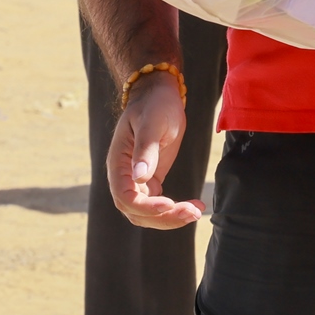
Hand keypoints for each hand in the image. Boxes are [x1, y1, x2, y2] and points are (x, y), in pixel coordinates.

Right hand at [106, 73, 199, 229]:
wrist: (160, 95)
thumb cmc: (154, 105)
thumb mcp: (152, 122)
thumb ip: (145, 149)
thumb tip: (138, 176)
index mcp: (118, 164)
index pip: (125, 197)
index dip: (146, 206)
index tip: (169, 203)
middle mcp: (124, 177)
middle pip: (136, 212)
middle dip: (163, 217)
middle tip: (191, 212)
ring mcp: (137, 181)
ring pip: (147, 214)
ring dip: (170, 218)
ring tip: (196, 212)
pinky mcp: (151, 180)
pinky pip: (159, 205)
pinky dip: (175, 210)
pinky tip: (195, 206)